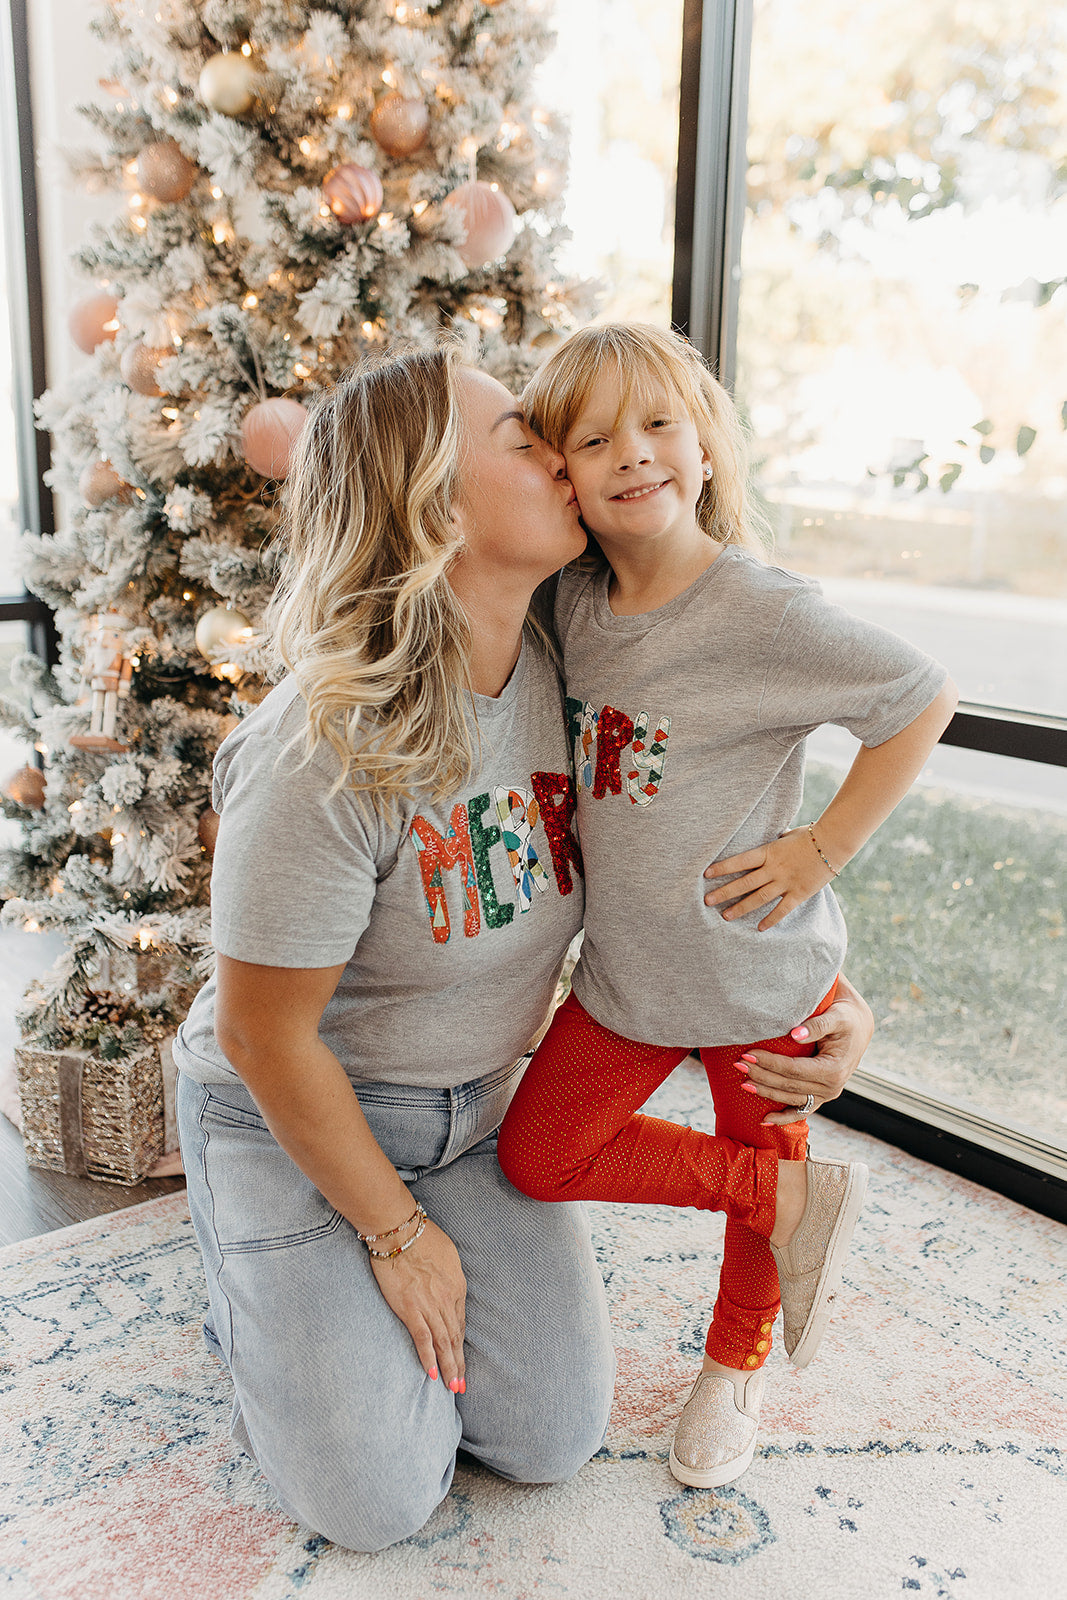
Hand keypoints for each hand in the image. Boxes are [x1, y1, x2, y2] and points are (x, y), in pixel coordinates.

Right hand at [368, 1217, 466, 1391]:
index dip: (461, 1343)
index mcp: (457, 1285)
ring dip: (449, 1367)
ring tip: (453, 1387)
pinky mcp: (410, 1310)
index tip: (462, 1359)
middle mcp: (447, 1299)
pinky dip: (429, 1358)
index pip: (460, 1321)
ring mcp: (430, 1306)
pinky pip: (423, 1339)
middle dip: (459, 1363)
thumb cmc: (421, 1235)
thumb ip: (450, 1274)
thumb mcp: (447, 1253)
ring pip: (443, 1343)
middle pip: (455, 1337)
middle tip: (462, 1385)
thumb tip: (449, 1287)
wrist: (399, 1231)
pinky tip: (433, 1375)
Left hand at [704, 827, 834, 930]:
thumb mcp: (786, 835)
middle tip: (706, 900)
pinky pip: (782, 909)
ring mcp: (786, 882)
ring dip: (741, 908)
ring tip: (725, 916)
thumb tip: (765, 839)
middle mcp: (774, 869)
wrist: (834, 842)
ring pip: (759, 898)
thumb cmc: (809, 835)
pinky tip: (759, 928)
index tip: (706, 874)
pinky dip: (771, 919)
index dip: (723, 867)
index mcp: (769, 852)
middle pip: (744, 883)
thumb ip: (773, 842)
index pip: (740, 861)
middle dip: (724, 892)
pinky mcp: (799, 893)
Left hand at [736, 973, 873, 1125]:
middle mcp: (832, 1087)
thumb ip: (817, 1025)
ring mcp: (826, 1095)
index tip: (748, 1054)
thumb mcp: (836, 1017)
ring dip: (765, 1092)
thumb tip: (794, 1034)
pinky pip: (801, 1111)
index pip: (794, 1069)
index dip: (770, 1063)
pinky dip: (783, 1118)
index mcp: (834, 1069)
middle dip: (761, 1075)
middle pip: (788, 1084)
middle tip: (738, 1065)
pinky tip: (764, 1121)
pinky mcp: (821, 1097)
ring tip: (743, 1083)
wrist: (857, 1028)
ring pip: (790, 1098)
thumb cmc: (845, 1019)